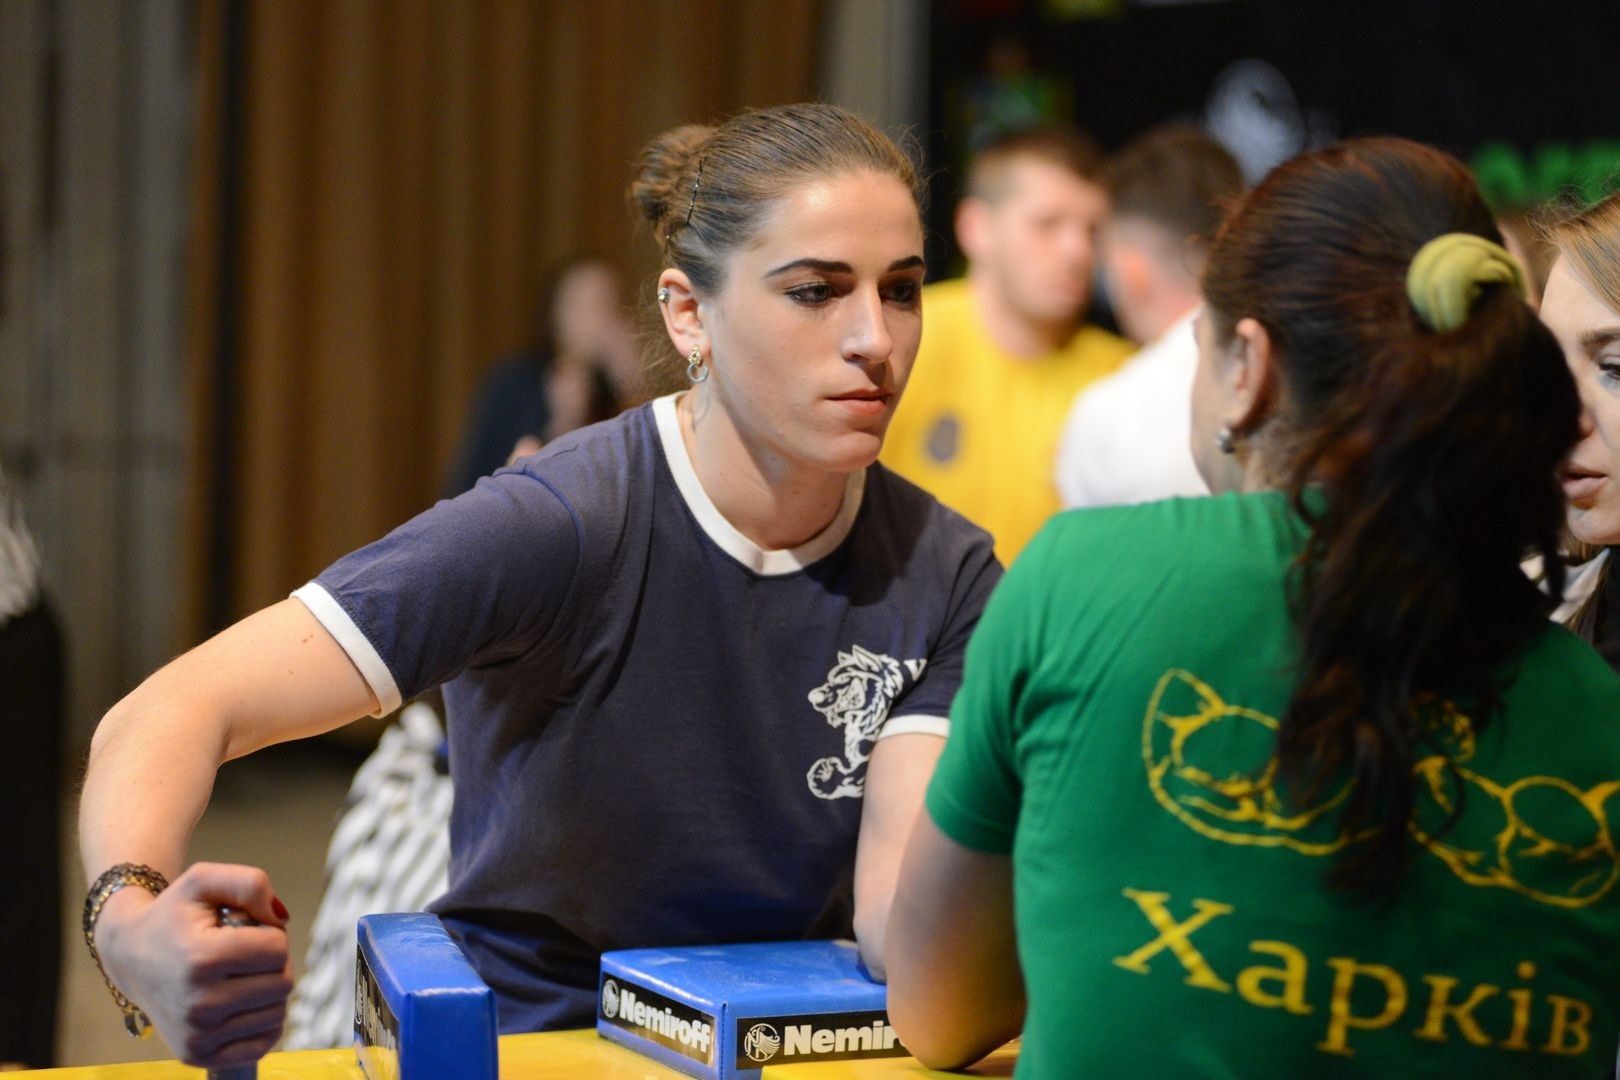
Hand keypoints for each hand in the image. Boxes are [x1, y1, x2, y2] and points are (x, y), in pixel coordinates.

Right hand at [94, 863, 292, 1067]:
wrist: (129, 955)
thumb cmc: (173, 914)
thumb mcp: (205, 879)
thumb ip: (251, 884)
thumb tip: (282, 919)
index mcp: (202, 960)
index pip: (278, 949)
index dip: (269, 932)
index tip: (243, 929)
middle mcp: (199, 1005)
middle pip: (282, 983)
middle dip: (271, 962)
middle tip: (241, 954)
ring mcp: (197, 1036)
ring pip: (277, 1013)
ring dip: (267, 990)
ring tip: (235, 976)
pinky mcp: (198, 1056)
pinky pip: (264, 1042)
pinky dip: (262, 1021)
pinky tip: (239, 1003)